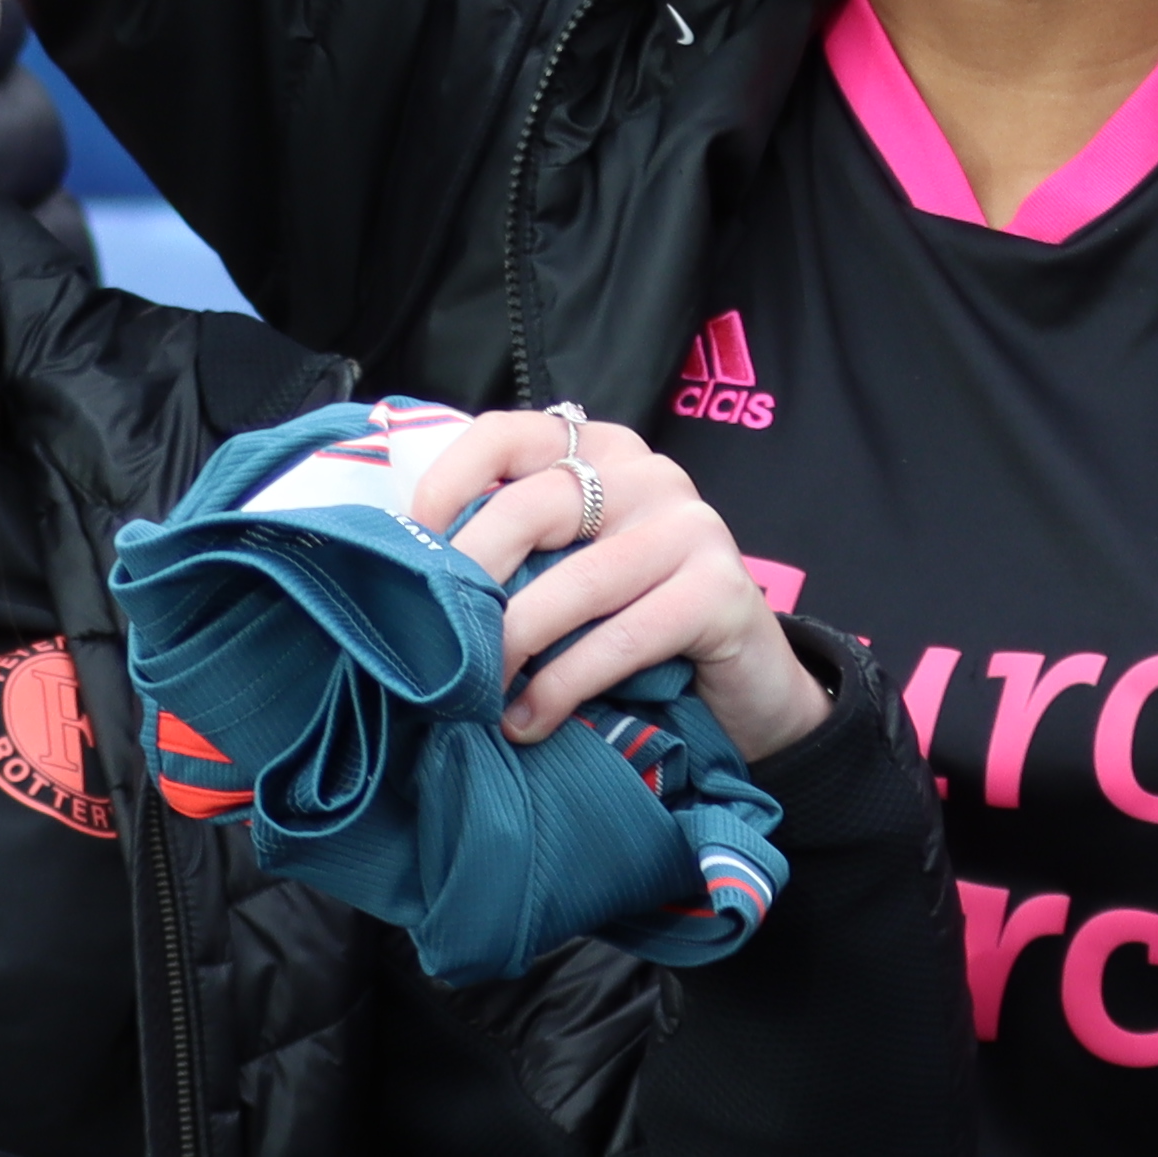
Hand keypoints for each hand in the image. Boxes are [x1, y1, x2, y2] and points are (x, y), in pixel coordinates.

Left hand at [382, 405, 821, 762]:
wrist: (748, 688)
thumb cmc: (637, 624)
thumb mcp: (570, 573)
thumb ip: (518, 556)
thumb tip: (411, 584)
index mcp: (600, 452)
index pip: (507, 435)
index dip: (447, 485)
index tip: (409, 551)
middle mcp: (648, 474)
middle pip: (534, 506)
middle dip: (471, 579)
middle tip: (432, 640)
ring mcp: (691, 528)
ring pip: (576, 581)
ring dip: (513, 644)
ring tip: (474, 694)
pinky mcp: (723, 590)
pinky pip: (624, 638)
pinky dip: (564, 686)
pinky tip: (529, 721)